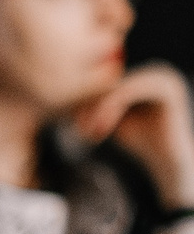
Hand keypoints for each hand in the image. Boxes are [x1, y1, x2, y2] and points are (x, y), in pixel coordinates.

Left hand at [74, 63, 193, 208]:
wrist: (168, 162)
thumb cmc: (140, 141)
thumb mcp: (111, 118)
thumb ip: (96, 104)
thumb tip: (65, 94)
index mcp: (143, 76)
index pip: (105, 84)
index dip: (86, 101)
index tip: (74, 124)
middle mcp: (155, 71)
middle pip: (109, 84)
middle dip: (90, 106)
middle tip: (78, 128)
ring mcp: (163, 77)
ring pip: (116, 88)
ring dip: (98, 110)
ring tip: (89, 132)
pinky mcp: (167, 88)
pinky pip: (129, 92)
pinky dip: (110, 110)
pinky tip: (101, 130)